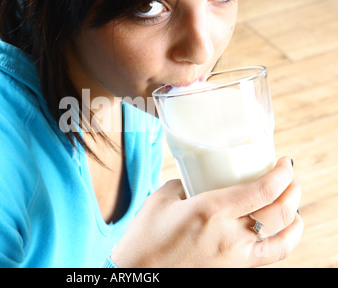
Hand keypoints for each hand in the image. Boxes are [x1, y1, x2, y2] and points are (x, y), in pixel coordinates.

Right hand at [112, 157, 302, 266]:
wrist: (140, 273)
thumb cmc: (145, 237)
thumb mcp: (162, 199)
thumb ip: (184, 184)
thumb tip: (196, 179)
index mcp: (211, 210)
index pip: (263, 190)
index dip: (282, 174)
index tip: (285, 162)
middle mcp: (230, 234)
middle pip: (279, 211)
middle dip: (292, 189)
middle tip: (288, 176)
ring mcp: (236, 255)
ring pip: (283, 235)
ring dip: (294, 213)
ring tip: (291, 200)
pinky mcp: (235, 268)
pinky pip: (274, 255)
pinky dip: (288, 239)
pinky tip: (287, 229)